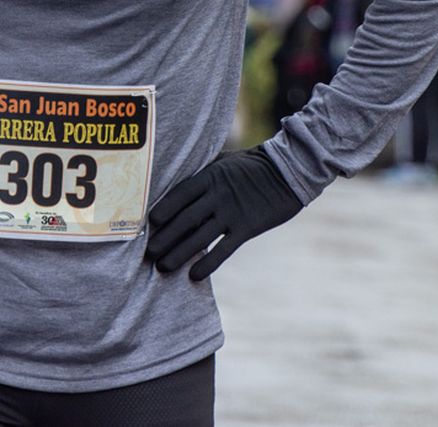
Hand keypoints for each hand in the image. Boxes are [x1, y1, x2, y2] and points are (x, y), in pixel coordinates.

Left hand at [146, 145, 302, 280]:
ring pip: (200, 237)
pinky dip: (208, 263)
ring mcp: (232, 213)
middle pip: (185, 219)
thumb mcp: (224, 162)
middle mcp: (218, 195)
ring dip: (179, 254)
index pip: (180, 194)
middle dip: (165, 237)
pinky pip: (224, 249)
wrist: (288, 172)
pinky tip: (194, 275)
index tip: (149, 224)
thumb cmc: (252, 166)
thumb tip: (176, 182)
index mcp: (210, 177)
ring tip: (163, 267)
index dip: (163, 209)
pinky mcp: (247, 228)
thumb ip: (203, 173)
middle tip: (148, 253)